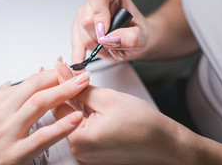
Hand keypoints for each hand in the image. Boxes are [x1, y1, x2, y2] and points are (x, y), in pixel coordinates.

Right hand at [0, 69, 89, 164]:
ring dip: (64, 93)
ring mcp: (8, 134)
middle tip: (79, 72)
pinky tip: (75, 119)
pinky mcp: (13, 155)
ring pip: (39, 105)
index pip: (28, 83)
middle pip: (36, 89)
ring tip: (82, 85)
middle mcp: (2, 114)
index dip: (48, 74)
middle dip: (60, 78)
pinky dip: (60, 127)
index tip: (63, 70)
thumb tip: (10, 85)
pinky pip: (40, 138)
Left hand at [54, 62, 180, 164]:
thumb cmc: (143, 124)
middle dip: (68, 93)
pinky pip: (82, 129)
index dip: (59, 83)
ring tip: (87, 87)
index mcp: (79, 140)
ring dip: (77, 103)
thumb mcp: (106, 98)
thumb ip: (79, 86)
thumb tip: (62, 73)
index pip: (56, 106)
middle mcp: (79, 151)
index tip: (60, 69)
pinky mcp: (93, 153)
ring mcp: (86, 154)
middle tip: (74, 74)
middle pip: (63, 114)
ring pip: (73, 120)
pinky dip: (85, 114)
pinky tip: (93, 103)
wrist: (165, 143)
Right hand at [72, 0, 152, 62]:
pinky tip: (80, 64)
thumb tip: (110, 38)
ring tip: (110, 47)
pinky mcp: (78, 29)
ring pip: (81, 35)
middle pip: (87, 20)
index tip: (105, 31)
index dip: (99, 13)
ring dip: (96, 48)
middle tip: (114, 44)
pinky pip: (75, 44)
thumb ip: (130, 37)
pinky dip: (79, 55)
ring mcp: (84, 15)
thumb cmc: (137, 32)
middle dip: (100, 38)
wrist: (135, 39)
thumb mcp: (142, 36)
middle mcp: (95, 2)